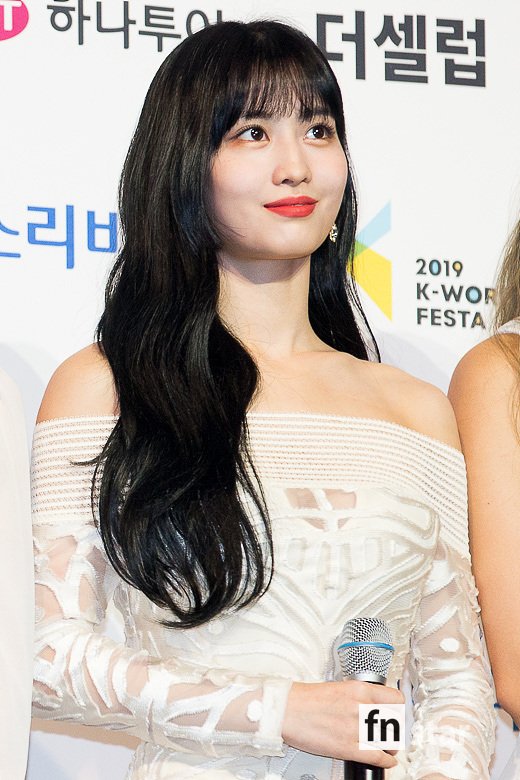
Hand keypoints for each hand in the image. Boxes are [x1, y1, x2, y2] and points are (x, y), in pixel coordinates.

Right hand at [282, 680, 404, 768]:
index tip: (398, 713)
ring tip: (389, 747)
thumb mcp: (340, 687)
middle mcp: (361, 708)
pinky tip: (385, 760)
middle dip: (396, 729)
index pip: (396, 699)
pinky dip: (386, 761)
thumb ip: (360, 696)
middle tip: (393, 731)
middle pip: (396, 722)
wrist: (287, 710)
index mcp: (359, 690)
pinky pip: (377, 757)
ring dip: (392, 746)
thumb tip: (374, 705)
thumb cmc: (307, 699)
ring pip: (389, 741)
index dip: (399, 709)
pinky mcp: (348, 748)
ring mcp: (356, 729)